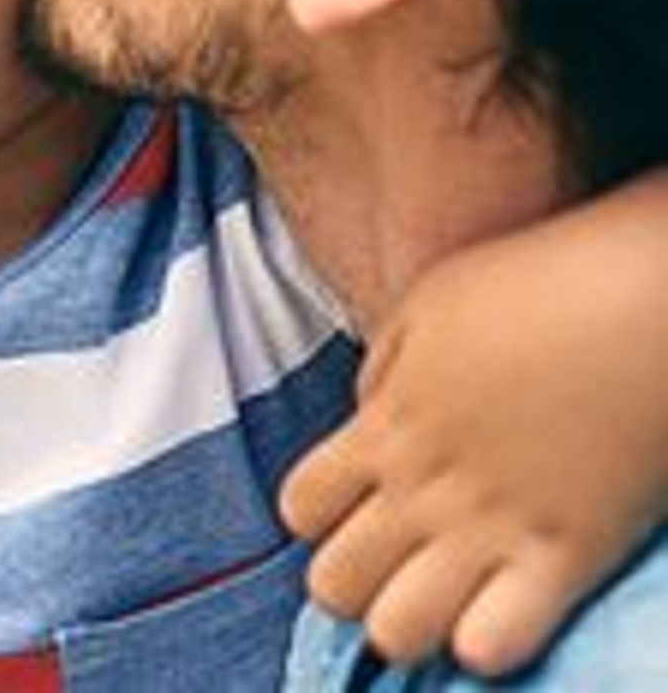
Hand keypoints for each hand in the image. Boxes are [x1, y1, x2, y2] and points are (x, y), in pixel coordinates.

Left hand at [281, 174, 667, 676]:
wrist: (641, 301)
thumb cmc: (535, 287)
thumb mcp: (428, 305)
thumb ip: (384, 370)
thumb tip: (368, 416)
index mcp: (386, 424)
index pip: (299, 508)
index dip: (316, 518)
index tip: (351, 509)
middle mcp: (424, 485)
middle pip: (335, 585)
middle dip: (350, 585)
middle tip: (392, 564)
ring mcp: (492, 527)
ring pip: (399, 632)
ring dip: (411, 623)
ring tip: (442, 596)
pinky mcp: (568, 557)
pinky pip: (495, 646)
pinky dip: (488, 643)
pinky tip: (501, 611)